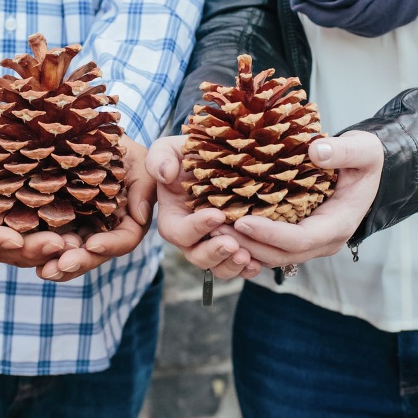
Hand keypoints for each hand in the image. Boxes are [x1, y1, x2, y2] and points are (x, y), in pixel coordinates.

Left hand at [37, 135, 154, 281]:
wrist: (87, 131)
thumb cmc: (120, 143)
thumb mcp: (139, 158)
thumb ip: (145, 186)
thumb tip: (140, 218)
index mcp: (129, 217)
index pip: (125, 238)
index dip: (110, 244)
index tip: (91, 244)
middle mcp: (106, 228)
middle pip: (96, 253)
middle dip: (78, 262)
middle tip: (57, 267)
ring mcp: (82, 226)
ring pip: (72, 253)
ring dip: (58, 264)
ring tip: (42, 271)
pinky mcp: (57, 220)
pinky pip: (50, 240)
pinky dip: (41, 250)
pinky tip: (27, 255)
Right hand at [145, 135, 261, 280]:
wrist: (217, 156)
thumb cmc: (189, 154)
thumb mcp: (169, 149)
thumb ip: (159, 159)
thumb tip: (166, 174)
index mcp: (173, 218)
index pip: (178, 232)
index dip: (195, 227)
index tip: (216, 214)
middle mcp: (192, 236)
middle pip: (197, 255)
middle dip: (214, 253)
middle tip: (232, 244)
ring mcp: (214, 243)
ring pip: (218, 266)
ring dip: (231, 265)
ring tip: (246, 256)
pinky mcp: (236, 245)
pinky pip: (238, 266)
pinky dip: (247, 268)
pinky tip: (258, 262)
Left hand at [211, 131, 383, 268]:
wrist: (367, 169)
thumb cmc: (365, 159)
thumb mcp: (365, 150)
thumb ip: (344, 151)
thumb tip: (316, 151)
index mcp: (338, 225)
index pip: (300, 240)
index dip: (269, 234)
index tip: (242, 221)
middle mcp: (322, 241)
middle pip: (279, 255)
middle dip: (246, 245)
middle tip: (213, 228)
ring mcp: (309, 242)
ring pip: (270, 255)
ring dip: (241, 246)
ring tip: (211, 228)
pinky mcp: (296, 237)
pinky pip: (268, 247)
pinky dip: (246, 240)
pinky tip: (222, 225)